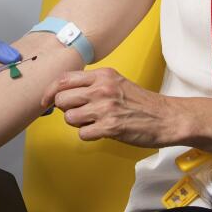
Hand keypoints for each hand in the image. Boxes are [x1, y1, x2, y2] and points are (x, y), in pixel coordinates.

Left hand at [41, 68, 184, 147]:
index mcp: (102, 76)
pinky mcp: (110, 127)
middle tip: (78, 113)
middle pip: (61, 99)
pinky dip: (89, 135)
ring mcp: (105, 108)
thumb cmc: (140, 102)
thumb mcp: (116, 82)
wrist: (166, 117)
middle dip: (65, 109)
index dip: (49, 91)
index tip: (45, 101)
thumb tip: (64, 93)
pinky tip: (101, 131)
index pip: (63, 79)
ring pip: (69, 117)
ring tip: (93, 122)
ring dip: (77, 123)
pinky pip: (82, 133)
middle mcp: (101, 89)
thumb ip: (92, 84)